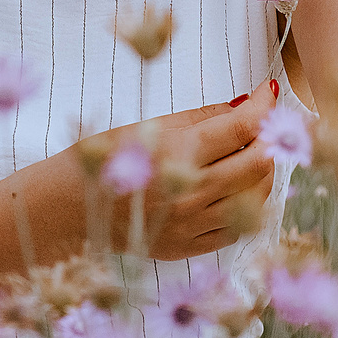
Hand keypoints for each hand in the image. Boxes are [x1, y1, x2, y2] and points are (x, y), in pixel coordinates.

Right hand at [44, 82, 281, 261]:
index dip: (264, 104)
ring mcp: (193, 224)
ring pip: (256, 197)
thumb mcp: (149, 125)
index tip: (268, 91)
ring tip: (248, 154)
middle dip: (269, 137)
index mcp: (179, 153)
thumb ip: (202, 117)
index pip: (243, 127)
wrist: (68, 206)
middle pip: (259, 162)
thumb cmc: (106, 156)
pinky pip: (237, 229)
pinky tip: (236, 189)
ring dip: (261, 171)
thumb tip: (243, 106)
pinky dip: (246, 205)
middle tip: (262, 124)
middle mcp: (191, 191)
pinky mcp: (189, 246)